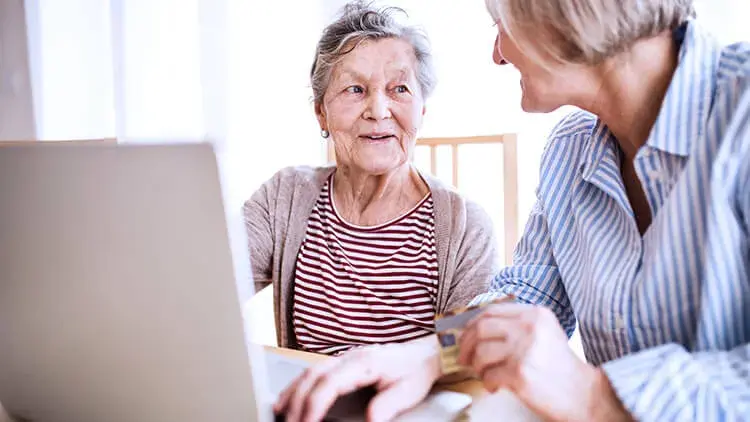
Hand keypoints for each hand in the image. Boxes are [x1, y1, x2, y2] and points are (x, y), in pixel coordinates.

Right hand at [275, 336, 441, 421]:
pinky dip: (298, 385)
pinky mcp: (342, 362)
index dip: (314, 405)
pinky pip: (314, 371)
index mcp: (364, 362)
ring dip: (293, 392)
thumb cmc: (415, 371)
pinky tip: (290, 398)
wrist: (423, 354)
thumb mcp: (407, 392)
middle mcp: (350, 357)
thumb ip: (386, 406)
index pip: (330, 384)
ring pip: (309, 372)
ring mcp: (344, 357)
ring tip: (280, 413)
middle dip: (297, 402)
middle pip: (313, 377)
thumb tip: (369, 421)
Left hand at [458, 303, 632, 421]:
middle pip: (481, 329)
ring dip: (477, 366)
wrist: (584, 394)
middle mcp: (529, 327)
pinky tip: (496, 386)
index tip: (465, 337)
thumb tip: (476, 327)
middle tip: (465, 358)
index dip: (471, 325)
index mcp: (534, 313)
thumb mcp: (544, 332)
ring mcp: (524, 350)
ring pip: (481, 353)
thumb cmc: (560, 367)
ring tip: (485, 374)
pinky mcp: (519, 373)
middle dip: (466, 345)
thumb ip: (516, 324)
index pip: (490, 311)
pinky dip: (488, 382)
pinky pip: (489, 375)